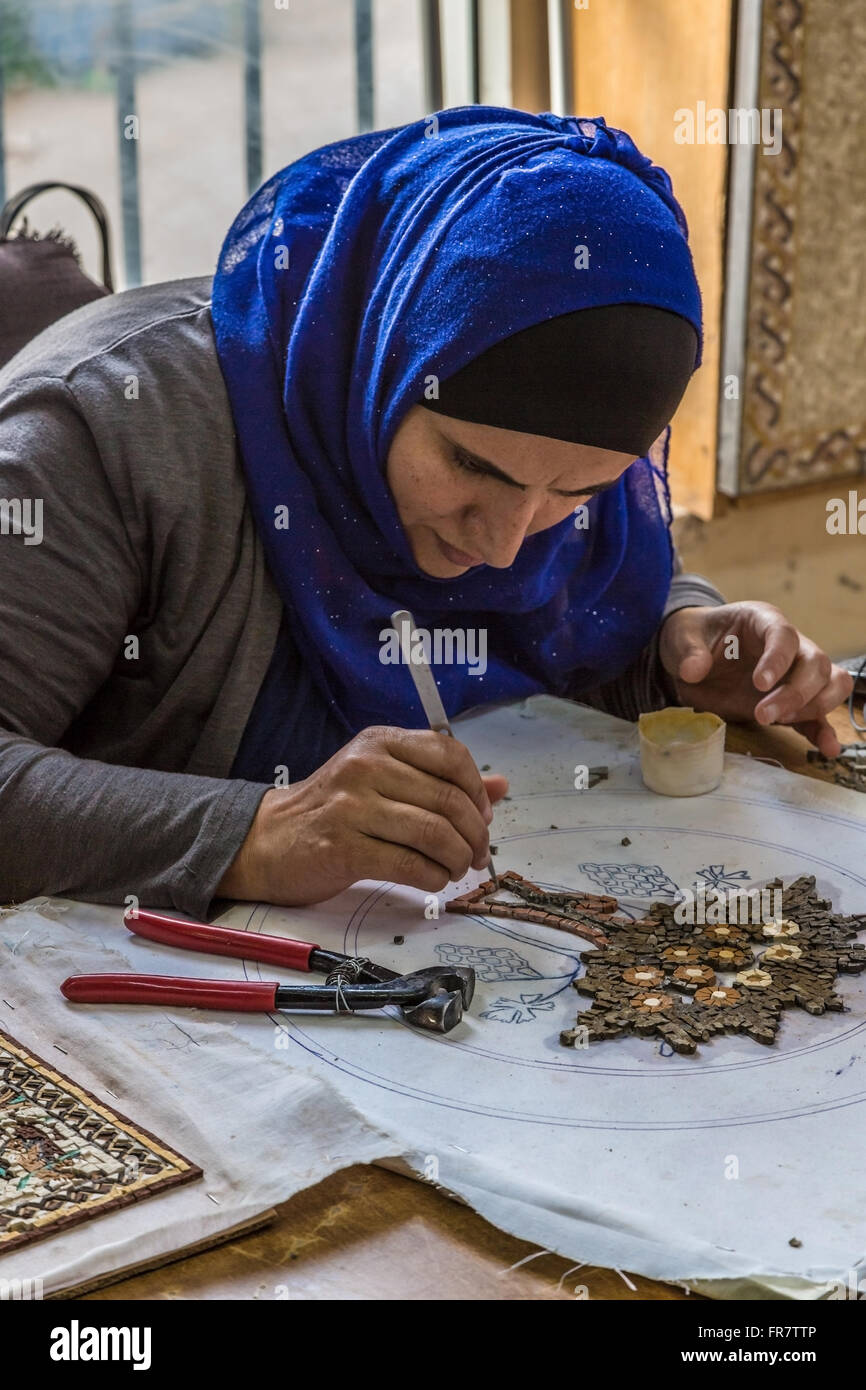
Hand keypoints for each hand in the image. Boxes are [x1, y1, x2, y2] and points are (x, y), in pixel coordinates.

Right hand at [218, 725, 508, 905]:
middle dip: (475, 834)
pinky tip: (433, 882)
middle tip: (478, 855)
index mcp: (379, 742)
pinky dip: (433, 878)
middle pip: (447, 800)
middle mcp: (366, 766)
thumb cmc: (333, 811)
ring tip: (457, 869)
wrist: (267, 840)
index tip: (482, 817)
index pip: (450, 755)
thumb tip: (501, 786)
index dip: (477, 790)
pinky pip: (408, 865)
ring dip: (457, 859)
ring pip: (433, 833)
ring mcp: (352, 807)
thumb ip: (440, 780)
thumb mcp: (383, 780)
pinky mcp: (343, 848)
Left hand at [658, 602, 852, 757]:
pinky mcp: (790, 702)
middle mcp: (789, 645)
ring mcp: (793, 674)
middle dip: (796, 692)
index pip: (784, 635)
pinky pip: (817, 714)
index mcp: (762, 621)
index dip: (778, 660)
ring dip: (813, 707)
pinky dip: (823, 731)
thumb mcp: (681, 638)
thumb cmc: (692, 638)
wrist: (692, 657)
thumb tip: (693, 670)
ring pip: (830, 684)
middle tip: (763, 715)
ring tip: (779, 721)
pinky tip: (827, 749)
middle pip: (816, 663)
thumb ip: (688, 651)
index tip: (760, 684)